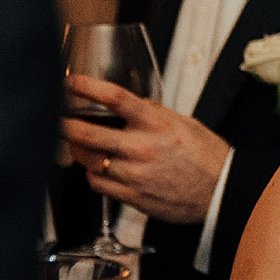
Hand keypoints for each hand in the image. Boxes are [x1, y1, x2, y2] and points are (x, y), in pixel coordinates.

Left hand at [62, 74, 229, 225]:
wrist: (221, 192)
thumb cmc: (207, 157)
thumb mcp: (183, 123)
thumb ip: (153, 114)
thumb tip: (128, 106)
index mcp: (157, 124)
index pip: (115, 98)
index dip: (88, 88)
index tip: (73, 83)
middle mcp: (142, 148)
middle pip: (88, 133)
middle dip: (65, 125)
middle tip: (57, 119)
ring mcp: (135, 174)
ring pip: (88, 160)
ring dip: (78, 151)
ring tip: (79, 145)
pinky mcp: (132, 196)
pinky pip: (98, 184)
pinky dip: (92, 174)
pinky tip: (98, 169)